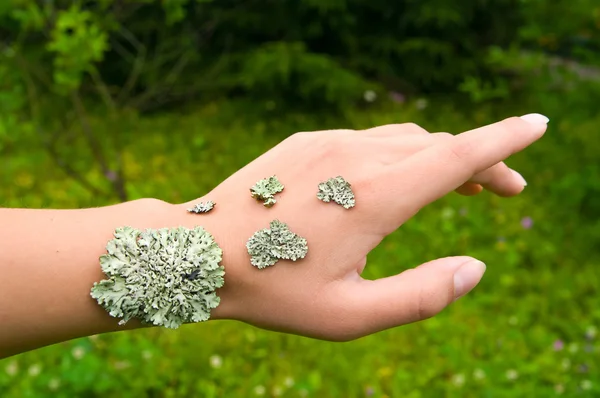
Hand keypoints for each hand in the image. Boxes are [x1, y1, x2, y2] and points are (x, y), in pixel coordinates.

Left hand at [178, 114, 547, 340]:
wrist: (198, 254)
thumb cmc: (273, 290)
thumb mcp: (350, 315)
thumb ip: (421, 296)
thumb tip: (476, 269)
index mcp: (375, 198)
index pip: (459, 157)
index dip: (505, 141)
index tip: (539, 126)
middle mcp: (356, 157)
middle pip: (439, 146)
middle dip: (481, 162)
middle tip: (503, 190)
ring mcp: (328, 143)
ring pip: (406, 139)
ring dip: (441, 158)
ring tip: (461, 187)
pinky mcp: (306, 142)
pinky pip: (369, 139)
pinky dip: (401, 153)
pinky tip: (397, 178)